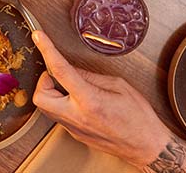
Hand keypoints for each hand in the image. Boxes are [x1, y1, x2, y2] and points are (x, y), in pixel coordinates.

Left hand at [31, 30, 172, 168]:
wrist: (146, 146)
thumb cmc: (138, 118)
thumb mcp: (118, 86)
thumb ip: (90, 76)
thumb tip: (71, 68)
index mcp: (90, 100)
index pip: (60, 70)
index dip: (46, 50)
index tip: (38, 37)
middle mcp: (77, 117)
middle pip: (40, 97)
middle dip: (43, 81)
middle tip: (57, 74)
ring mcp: (74, 128)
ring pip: (46, 108)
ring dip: (52, 92)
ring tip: (70, 86)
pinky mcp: (75, 134)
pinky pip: (58, 115)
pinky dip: (61, 103)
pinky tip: (77, 99)